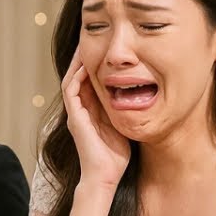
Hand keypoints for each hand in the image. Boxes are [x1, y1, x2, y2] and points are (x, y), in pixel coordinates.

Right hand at [61, 49, 129, 189]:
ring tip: (86, 44)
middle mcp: (80, 110)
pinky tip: (87, 64)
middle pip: (78, 76)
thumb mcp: (124, 126)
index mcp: (91, 111)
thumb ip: (126, 112)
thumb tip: (143, 97)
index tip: (105, 48)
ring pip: (72, 80)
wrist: (104, 177)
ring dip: (78, 62)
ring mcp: (76, 113)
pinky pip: (71, 91)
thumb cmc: (116, 158)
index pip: (89, 82)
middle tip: (93, 38)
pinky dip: (77, 76)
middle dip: (84, 58)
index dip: (94, 64)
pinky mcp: (75, 118)